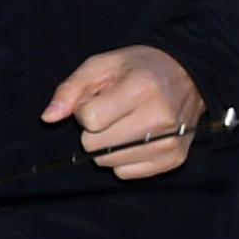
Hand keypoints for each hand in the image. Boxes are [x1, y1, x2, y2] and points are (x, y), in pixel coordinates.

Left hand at [41, 45, 204, 177]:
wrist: (190, 74)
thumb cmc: (140, 68)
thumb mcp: (102, 65)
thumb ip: (70, 90)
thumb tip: (48, 118)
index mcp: (141, 89)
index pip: (90, 119)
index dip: (85, 110)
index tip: (98, 99)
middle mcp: (159, 118)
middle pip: (95, 145)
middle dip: (94, 129)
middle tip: (112, 111)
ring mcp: (169, 142)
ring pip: (108, 162)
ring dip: (107, 146)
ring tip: (125, 122)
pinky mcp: (174, 159)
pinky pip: (125, 173)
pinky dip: (122, 159)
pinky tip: (135, 138)